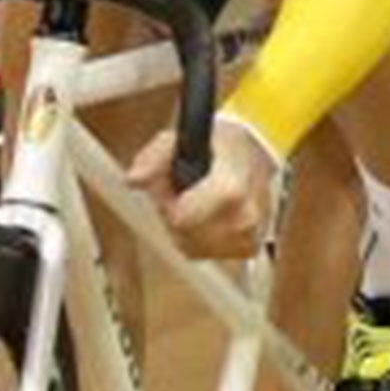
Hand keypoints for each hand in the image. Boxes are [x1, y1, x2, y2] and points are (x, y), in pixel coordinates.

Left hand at [127, 120, 278, 260]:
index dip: (166, 203)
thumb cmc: (219, 144)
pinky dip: (199, 237)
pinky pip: (205, 252)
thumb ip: (154, 158)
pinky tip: (206, 214)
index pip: (181, 219)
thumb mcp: (183, 138)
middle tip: (181, 189)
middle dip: (173, 214)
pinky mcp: (248, 248)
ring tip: (195, 200)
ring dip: (185, 228)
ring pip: (191, 246)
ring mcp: (248, 237)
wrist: (256, 153)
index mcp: (231, 189)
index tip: (169, 186)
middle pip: (182, 234)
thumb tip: (133, 179)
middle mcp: (243, 219)